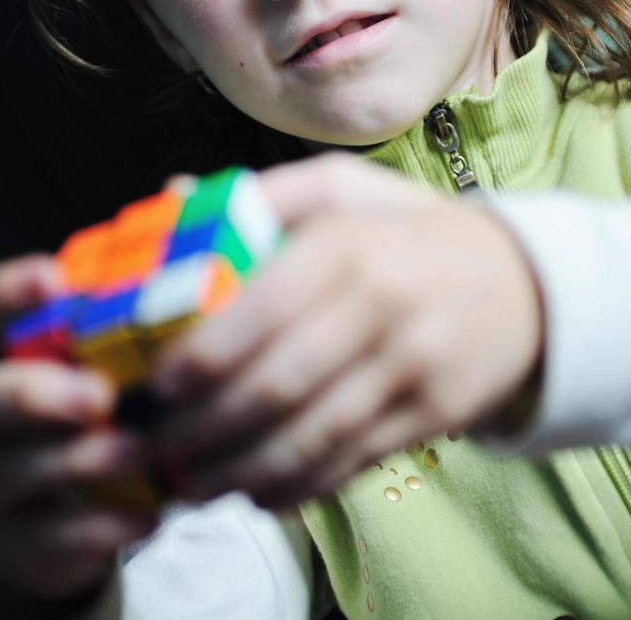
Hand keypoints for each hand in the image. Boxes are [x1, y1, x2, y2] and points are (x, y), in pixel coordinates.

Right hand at [0, 256, 157, 610]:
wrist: (60, 504)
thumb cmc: (89, 401)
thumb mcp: (97, 349)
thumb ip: (126, 295)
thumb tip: (183, 203)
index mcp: (1, 351)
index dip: (12, 295)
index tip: (54, 280)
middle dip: (38, 395)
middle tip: (100, 396)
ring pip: (19, 469)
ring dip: (85, 460)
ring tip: (143, 451)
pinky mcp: (18, 538)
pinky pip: (52, 537)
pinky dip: (104, 526)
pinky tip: (149, 513)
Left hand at [151, 153, 543, 507]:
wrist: (520, 283)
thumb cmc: (406, 232)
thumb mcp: (345, 187)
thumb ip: (264, 194)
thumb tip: (177, 197)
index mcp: (350, 243)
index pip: (265, 307)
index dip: (206, 354)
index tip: (157, 385)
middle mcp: (383, 305)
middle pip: (280, 384)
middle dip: (206, 426)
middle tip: (156, 444)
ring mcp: (414, 366)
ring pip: (312, 436)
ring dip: (241, 470)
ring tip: (189, 483)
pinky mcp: (434, 414)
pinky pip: (352, 461)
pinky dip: (296, 485)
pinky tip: (254, 490)